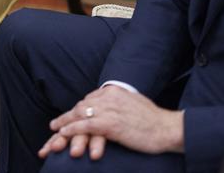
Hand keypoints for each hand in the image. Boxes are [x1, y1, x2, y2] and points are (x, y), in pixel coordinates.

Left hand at [39, 85, 183, 160]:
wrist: (168, 129)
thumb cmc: (155, 120)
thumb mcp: (134, 103)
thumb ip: (120, 103)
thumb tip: (111, 107)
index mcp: (114, 92)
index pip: (89, 99)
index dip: (77, 110)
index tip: (69, 116)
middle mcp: (109, 97)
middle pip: (82, 106)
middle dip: (67, 116)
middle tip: (55, 124)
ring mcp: (109, 110)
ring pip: (80, 114)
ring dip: (65, 122)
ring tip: (55, 129)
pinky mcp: (111, 124)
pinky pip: (85, 125)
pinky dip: (72, 129)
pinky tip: (63, 132)